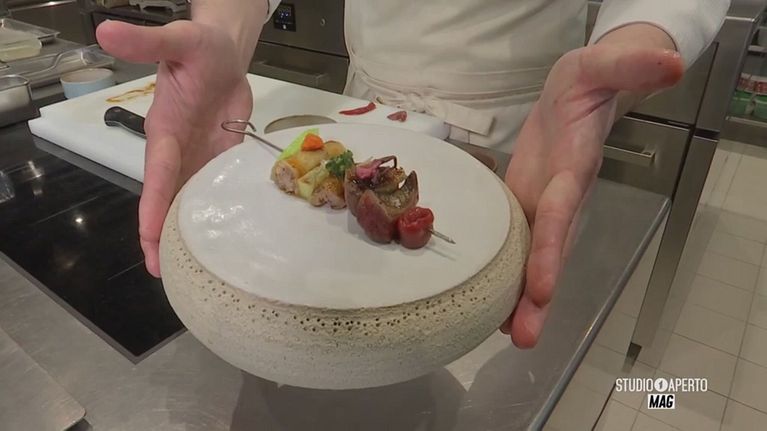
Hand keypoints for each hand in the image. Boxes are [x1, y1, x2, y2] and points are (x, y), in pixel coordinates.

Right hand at [97, 20, 253, 276]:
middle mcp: (180, 154)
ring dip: (189, 234)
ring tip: (189, 270)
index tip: (149, 237)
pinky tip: (226, 240)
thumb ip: (148, 42)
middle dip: (162, 236)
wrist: (225, 55)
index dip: (154, 206)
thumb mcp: (178, 40)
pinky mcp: (222, 160)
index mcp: (165, 133)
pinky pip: (220, 192)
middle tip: (163, 273)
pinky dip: (220, 215)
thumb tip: (106, 30)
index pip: (157, 176)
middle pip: (168, 201)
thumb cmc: (200, 47)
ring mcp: (201, 160)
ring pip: (191, 202)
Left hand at [501, 41, 682, 346]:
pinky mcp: (520, 203)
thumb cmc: (588, 80)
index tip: (544, 289)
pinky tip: (485, 300)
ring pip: (529, 256)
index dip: (550, 250)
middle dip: (538, 296)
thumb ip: (629, 63)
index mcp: (571, 170)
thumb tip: (670, 62)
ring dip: (518, 297)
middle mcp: (558, 198)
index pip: (559, 214)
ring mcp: (538, 205)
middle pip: (548, 252)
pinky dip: (502, 271)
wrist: (576, 94)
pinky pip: (510, 241)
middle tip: (523, 339)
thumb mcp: (601, 63)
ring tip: (502, 335)